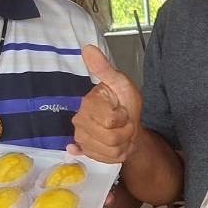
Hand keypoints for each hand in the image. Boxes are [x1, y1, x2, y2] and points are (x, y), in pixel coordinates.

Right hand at [70, 46, 141, 163]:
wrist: (128, 122)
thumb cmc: (124, 102)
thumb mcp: (120, 83)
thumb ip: (104, 68)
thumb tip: (87, 48)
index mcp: (89, 102)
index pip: (111, 120)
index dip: (124, 118)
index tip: (123, 111)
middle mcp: (80, 119)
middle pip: (111, 138)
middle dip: (126, 132)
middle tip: (125, 124)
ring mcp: (81, 136)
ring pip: (110, 150)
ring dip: (123, 143)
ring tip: (121, 133)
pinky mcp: (85, 150)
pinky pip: (106, 159)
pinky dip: (116, 154)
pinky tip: (113, 145)